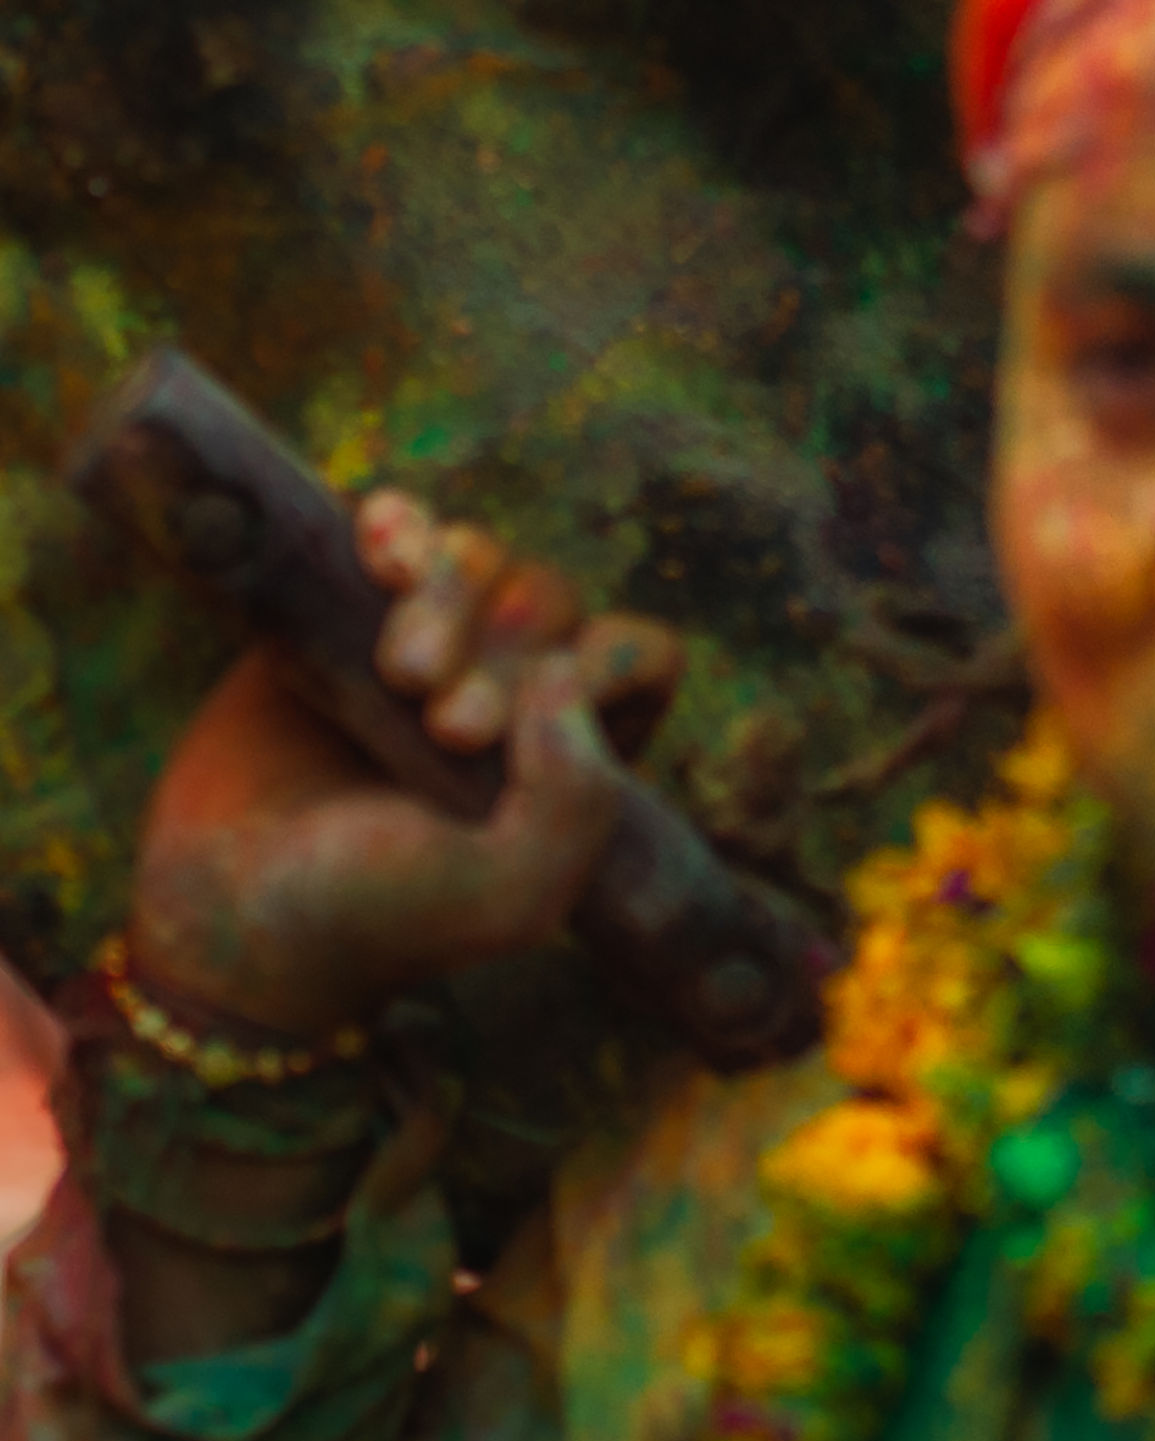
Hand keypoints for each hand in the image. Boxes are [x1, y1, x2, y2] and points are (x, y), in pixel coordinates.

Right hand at [124, 493, 681, 1040]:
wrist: (230, 910)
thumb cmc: (381, 915)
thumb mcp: (511, 894)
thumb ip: (577, 800)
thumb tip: (567, 670)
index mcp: (580, 751)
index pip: (639, 654)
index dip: (598, 666)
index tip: (509, 737)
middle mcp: (514, 692)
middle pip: (552, 597)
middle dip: (506, 643)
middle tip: (445, 724)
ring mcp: (427, 647)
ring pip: (477, 558)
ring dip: (449, 589)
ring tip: (402, 669)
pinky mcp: (337, 616)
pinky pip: (396, 533)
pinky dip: (399, 525)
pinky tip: (380, 544)